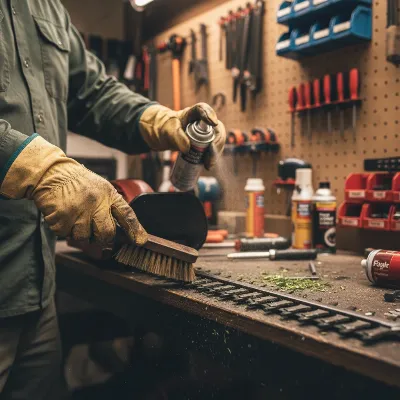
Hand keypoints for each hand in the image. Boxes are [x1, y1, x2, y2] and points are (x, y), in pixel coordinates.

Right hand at [1, 136, 147, 244]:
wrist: (51, 172)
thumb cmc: (78, 182)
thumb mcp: (101, 187)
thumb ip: (110, 206)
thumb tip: (122, 231)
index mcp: (108, 194)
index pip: (127, 214)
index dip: (135, 230)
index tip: (140, 241)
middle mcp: (95, 203)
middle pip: (107, 234)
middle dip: (103, 238)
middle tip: (95, 231)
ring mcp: (78, 211)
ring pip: (85, 238)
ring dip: (80, 232)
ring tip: (75, 217)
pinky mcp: (62, 218)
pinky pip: (66, 235)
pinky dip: (65, 229)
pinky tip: (64, 215)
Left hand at [139, 102, 225, 168]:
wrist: (163, 135)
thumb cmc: (165, 128)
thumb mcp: (168, 131)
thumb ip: (176, 136)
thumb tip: (187, 148)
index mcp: (192, 113)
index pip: (203, 109)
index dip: (210, 114)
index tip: (213, 123)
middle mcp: (203, 122)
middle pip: (217, 129)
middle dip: (217, 142)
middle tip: (210, 155)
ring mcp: (206, 133)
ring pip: (218, 141)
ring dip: (216, 153)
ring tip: (208, 164)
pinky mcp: (206, 143)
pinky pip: (214, 149)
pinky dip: (213, 157)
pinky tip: (208, 166)